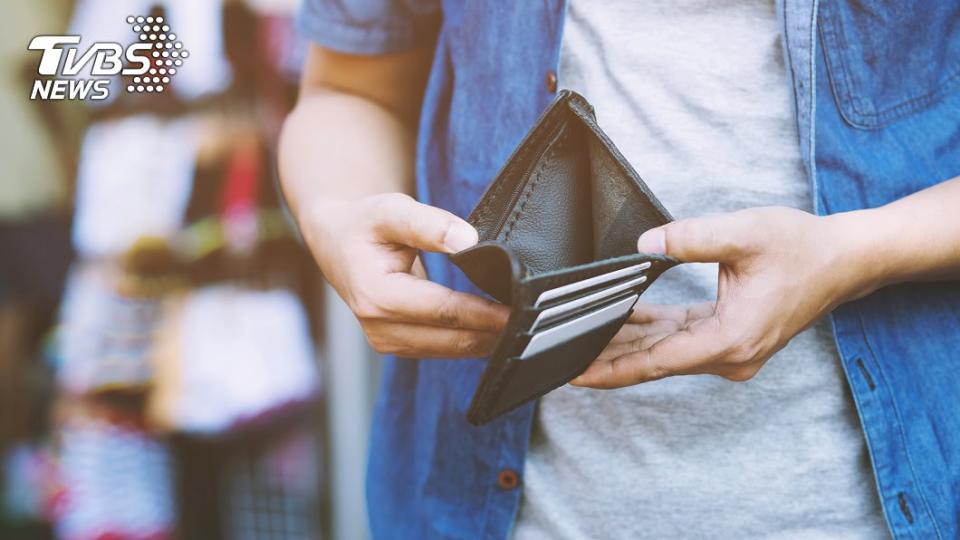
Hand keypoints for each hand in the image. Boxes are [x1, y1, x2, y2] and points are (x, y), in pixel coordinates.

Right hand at [301, 193, 508, 357]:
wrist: (337, 241)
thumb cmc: (365, 223)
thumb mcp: (392, 210)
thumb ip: (429, 224)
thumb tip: (469, 241)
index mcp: (376, 297)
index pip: (444, 311)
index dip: (486, 312)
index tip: (522, 308)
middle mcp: (379, 329)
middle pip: (452, 339)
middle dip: (494, 332)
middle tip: (536, 320)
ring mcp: (387, 342)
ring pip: (451, 351)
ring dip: (487, 341)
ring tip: (524, 327)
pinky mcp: (398, 346)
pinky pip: (443, 350)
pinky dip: (471, 341)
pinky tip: (498, 331)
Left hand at [572, 206, 877, 386]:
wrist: (843, 260)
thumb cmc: (801, 247)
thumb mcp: (744, 233)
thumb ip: (690, 238)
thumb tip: (645, 245)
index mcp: (731, 339)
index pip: (657, 361)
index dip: (613, 369)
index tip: (576, 374)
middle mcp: (729, 355)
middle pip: (655, 361)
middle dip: (610, 357)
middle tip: (562, 353)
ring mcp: (730, 351)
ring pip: (665, 351)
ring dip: (627, 344)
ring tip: (582, 337)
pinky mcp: (729, 338)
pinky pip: (680, 339)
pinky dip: (651, 332)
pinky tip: (622, 321)